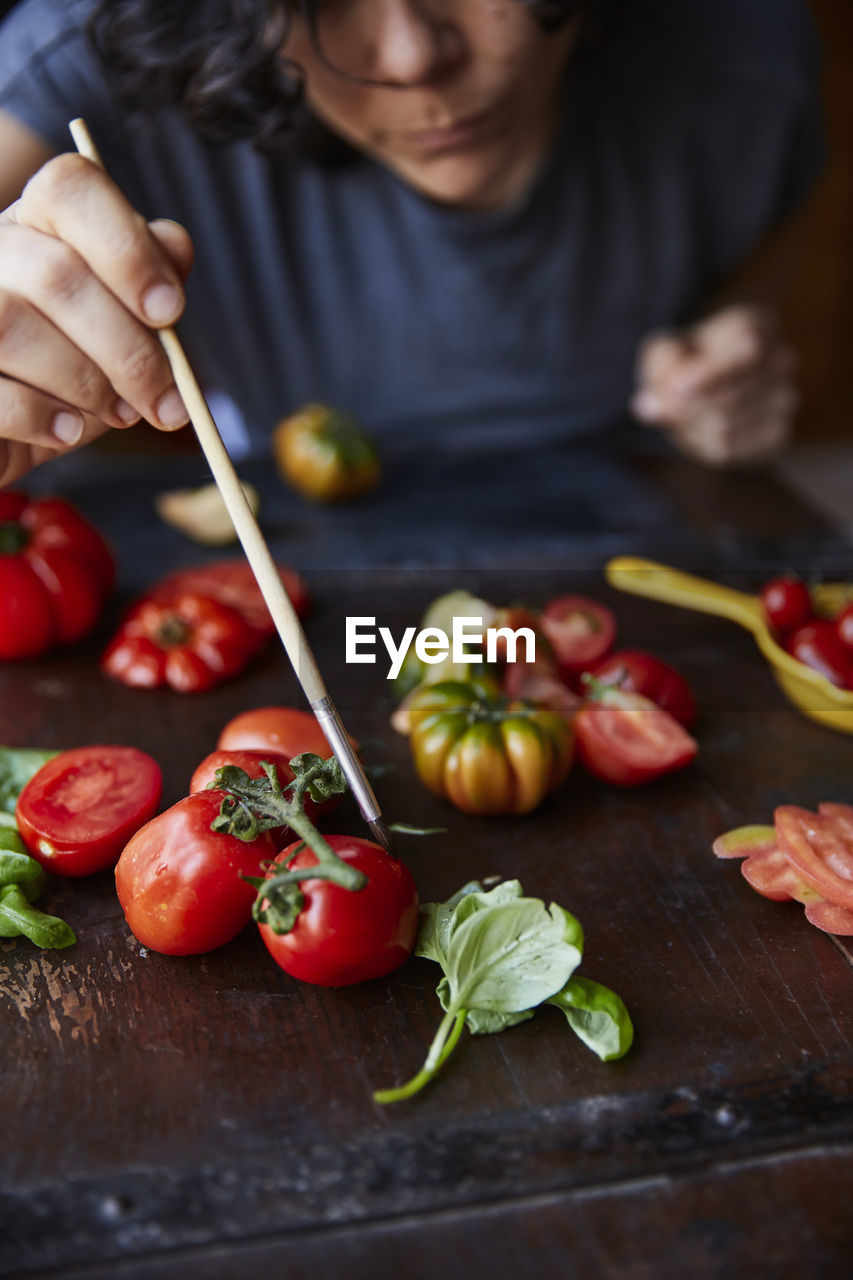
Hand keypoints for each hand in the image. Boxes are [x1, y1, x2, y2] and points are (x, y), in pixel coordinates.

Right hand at [0, 153, 193, 485]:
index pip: (70, 189)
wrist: (14, 430)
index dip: (127, 249)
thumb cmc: (72, 372)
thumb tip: (174, 245)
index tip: (170, 311)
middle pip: (55, 274)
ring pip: (12, 326)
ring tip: (119, 414)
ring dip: (85, 383)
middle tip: (166, 402)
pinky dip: (42, 416)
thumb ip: (147, 284)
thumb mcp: (121, 326)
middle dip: (128, 350)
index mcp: (36, 223)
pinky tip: (67, 430)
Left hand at [631, 306, 798, 465]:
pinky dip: (704, 444)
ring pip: (727, 428)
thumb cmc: (686, 360)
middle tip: (662, 404)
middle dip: (687, 407)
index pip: (749, 349)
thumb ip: (661, 367)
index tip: (678, 387)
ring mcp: (786, 399)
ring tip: (685, 413)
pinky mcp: (778, 435)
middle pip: (733, 396)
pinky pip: (731, 450)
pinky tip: (702, 428)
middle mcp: (781, 359)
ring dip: (692, 426)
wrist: (704, 386)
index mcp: (757, 325)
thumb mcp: (664, 351)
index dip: (712, 373)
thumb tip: (652, 404)